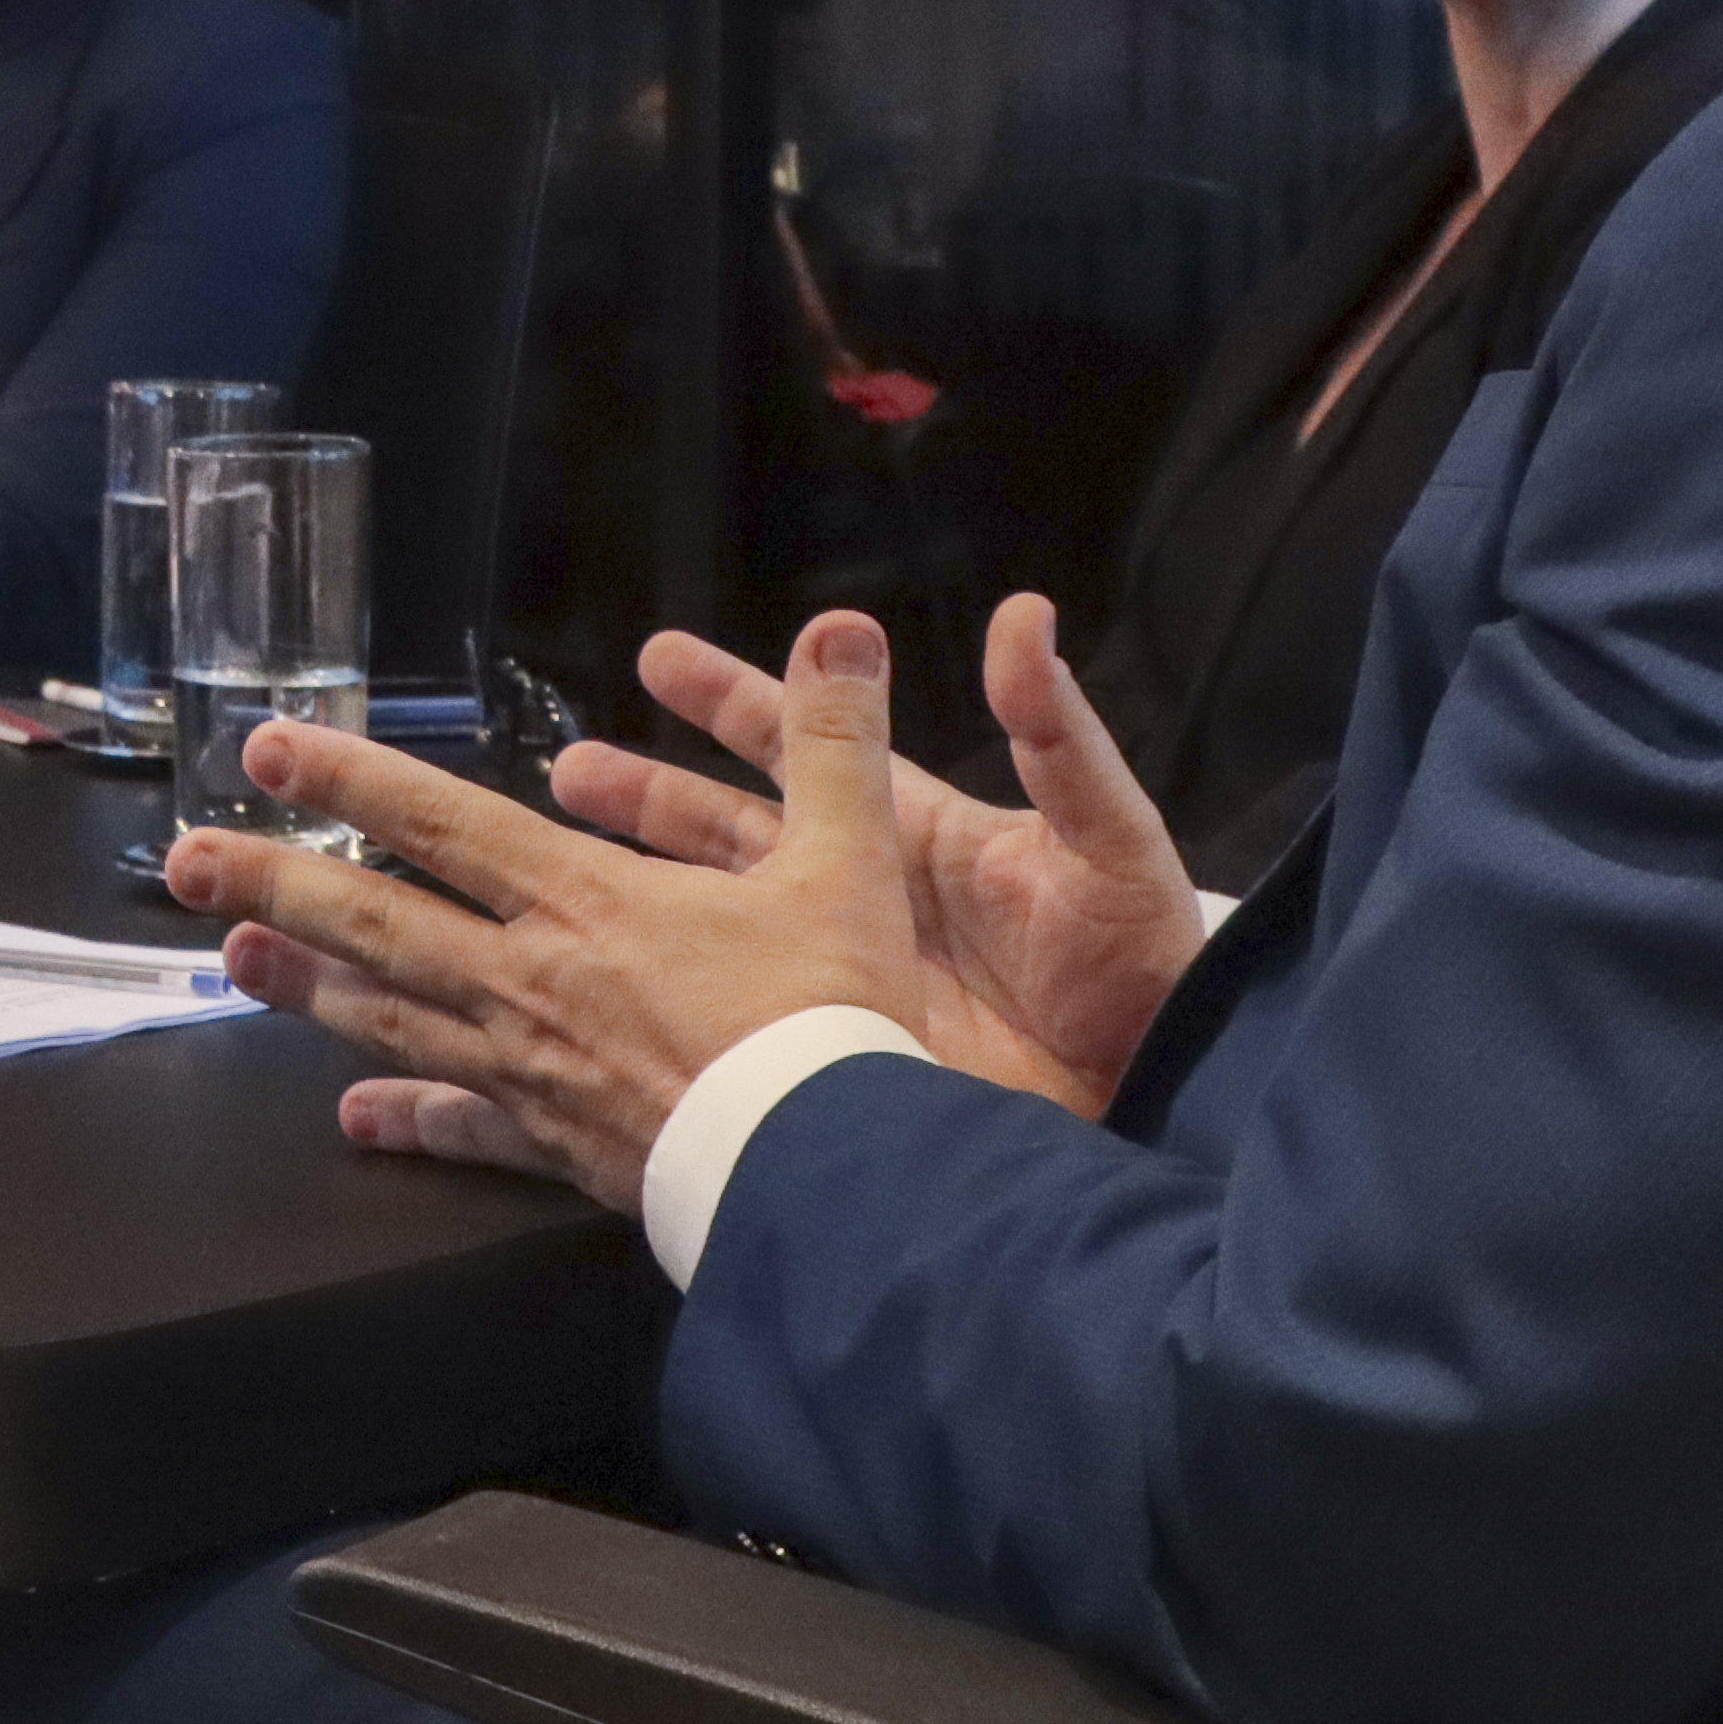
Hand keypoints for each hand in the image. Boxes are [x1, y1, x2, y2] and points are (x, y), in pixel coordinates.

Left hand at [169, 615, 938, 1213]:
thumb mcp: (847, 863)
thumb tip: (842, 628)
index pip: (440, 823)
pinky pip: (460, 1127)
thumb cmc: (830, 1016)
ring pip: (390, 1016)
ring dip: (302, 985)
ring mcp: (527, 1068)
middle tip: (180, 859)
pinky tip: (350, 1122)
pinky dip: (403, 1120)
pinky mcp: (550, 1145)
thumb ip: (835, 743)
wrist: (831, 1170)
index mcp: (582, 900)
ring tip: (229, 958)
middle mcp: (528, 979)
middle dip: (273, 880)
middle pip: (375, 921)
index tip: (266, 750)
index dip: (349, 780)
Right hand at [586, 600, 1204, 1115]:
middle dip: (653, 798)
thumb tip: (1022, 619)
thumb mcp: (1104, 839)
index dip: (733, 700)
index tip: (658, 659)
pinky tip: (607, 1012)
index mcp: (913, 835)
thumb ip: (1056, 734)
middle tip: (569, 772)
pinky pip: (737, 1025)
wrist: (1159, 1104)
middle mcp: (863, 905)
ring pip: (716, 928)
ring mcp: (842, 986)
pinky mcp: (836, 1060)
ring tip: (563, 876)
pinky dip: (670, 1014)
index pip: (804, 751)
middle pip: (732, 836)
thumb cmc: (1142, 964)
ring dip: (642, 897)